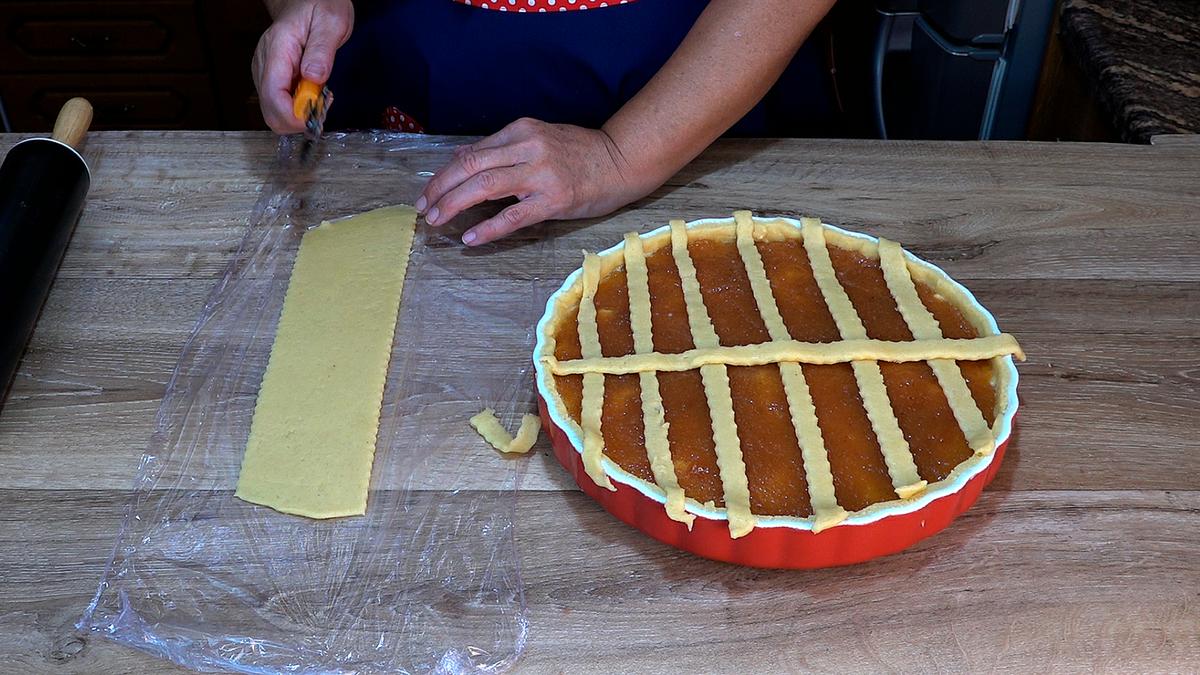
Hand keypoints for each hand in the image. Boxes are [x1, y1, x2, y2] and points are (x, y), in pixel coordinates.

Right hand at [252, 0, 353, 133]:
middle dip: (298, 119)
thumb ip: (322, 51)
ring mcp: (266, 72)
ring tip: (321, 96)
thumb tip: (314, 77)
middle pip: (270, 111)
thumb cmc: (319, 6)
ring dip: (300, 114)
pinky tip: (313, 94)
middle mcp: (265, 64)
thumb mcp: (331, 23)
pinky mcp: (272, 78)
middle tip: (322, 105)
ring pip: (275, 112)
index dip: (293, 116)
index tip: (315, 117)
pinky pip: (281, 105)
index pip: (273, 95)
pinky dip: (299, 108)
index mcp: (277, 50)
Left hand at [417, 118, 650, 245]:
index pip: (472, 153)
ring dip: (454, 205)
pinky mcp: (554, 200)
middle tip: (424, 208)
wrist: (621, 161)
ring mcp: (540, 174)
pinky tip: (470, 238)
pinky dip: (488, 227)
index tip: (429, 191)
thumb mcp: (538, 139)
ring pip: (484, 187)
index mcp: (521, 131)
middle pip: (470, 167)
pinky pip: (513, 215)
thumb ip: (502, 149)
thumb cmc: (581, 153)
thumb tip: (462, 159)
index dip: (444, 174)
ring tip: (437, 220)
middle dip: (440, 189)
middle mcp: (527, 148)